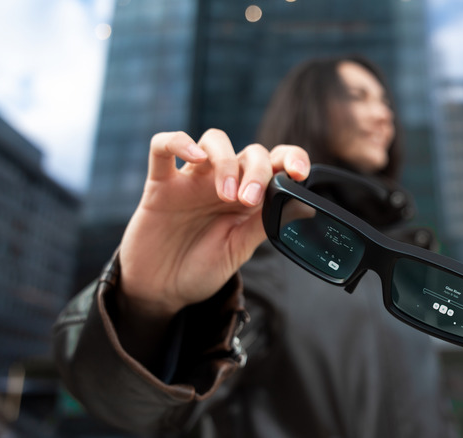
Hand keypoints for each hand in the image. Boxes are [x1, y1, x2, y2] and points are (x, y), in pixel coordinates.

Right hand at [117, 129, 309, 321]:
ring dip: (226, 162)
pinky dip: (178, 142)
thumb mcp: (239, 249)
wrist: (162, 290)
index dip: (291, 158)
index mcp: (247, 197)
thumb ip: (263, 224)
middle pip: (249, 152)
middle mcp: (222, 182)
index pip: (275, 162)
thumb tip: (302, 206)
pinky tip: (194, 157)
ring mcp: (191, 180)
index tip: (299, 173)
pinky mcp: (160, 184)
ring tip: (226, 195)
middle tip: (249, 200)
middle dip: (256, 170)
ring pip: (214, 141)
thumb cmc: (201, 268)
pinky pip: (162, 147)